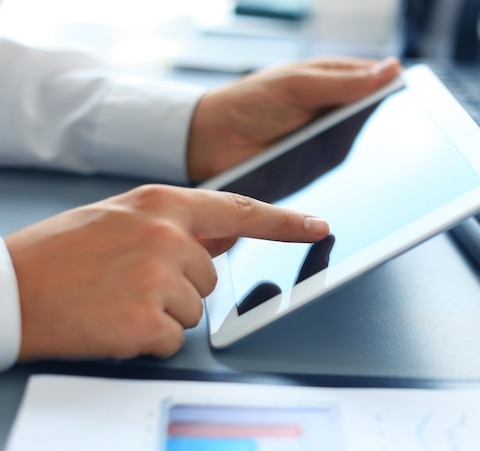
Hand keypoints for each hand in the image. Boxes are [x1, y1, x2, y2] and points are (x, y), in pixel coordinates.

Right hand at [4, 185, 328, 361]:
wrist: (6, 288)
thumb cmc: (60, 254)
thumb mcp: (122, 219)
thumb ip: (179, 226)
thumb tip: (224, 238)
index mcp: (161, 204)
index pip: (239, 212)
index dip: (283, 222)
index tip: (317, 226)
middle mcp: (165, 236)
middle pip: (210, 278)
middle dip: (180, 287)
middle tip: (129, 282)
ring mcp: (156, 278)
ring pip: (194, 311)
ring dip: (162, 313)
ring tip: (116, 298)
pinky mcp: (144, 320)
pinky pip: (171, 339)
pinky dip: (146, 339)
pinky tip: (113, 321)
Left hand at [186, 56, 401, 180]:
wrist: (212, 143)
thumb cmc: (249, 102)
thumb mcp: (298, 86)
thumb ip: (342, 82)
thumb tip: (391, 69)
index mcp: (331, 80)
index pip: (374, 81)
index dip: (394, 89)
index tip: (417, 102)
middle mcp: (333, 110)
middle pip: (373, 118)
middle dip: (387, 126)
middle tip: (402, 138)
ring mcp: (326, 141)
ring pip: (361, 146)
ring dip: (372, 154)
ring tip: (388, 163)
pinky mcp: (316, 169)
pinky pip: (342, 172)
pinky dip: (352, 175)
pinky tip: (362, 180)